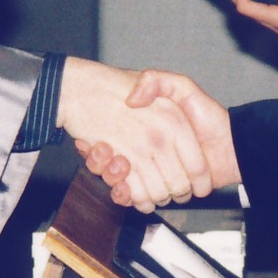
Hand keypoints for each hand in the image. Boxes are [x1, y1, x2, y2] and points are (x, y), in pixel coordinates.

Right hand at [57, 60, 214, 212]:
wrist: (77, 88)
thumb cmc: (120, 85)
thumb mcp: (162, 79)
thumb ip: (178, 89)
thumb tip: (190, 123)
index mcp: (177, 121)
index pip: (199, 168)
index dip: (200, 183)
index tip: (198, 187)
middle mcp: (160, 138)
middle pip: (179, 187)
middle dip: (177, 194)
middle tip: (173, 191)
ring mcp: (138, 152)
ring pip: (156, 194)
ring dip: (155, 198)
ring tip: (153, 191)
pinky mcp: (117, 163)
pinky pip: (132, 193)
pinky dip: (133, 198)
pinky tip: (131, 189)